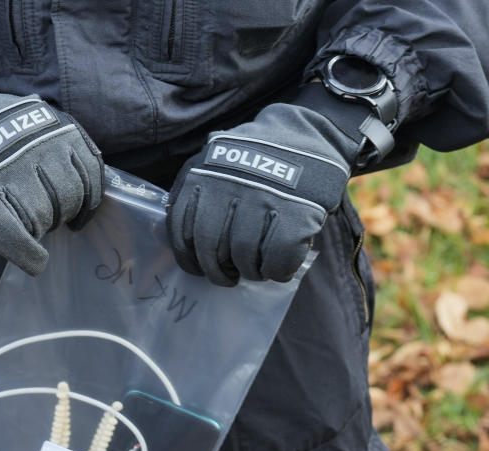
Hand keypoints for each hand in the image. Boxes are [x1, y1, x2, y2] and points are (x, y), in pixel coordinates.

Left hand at [166, 84, 367, 286]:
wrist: (306, 135)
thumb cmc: (256, 159)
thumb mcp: (216, 164)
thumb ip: (197, 194)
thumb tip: (186, 242)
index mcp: (201, 175)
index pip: (181, 231)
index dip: (190, 258)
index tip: (200, 268)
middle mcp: (227, 186)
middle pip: (210, 249)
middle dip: (218, 272)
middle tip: (228, 276)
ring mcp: (262, 199)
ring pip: (243, 257)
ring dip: (250, 271)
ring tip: (256, 268)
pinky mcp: (295, 213)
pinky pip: (277, 259)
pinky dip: (277, 271)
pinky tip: (278, 267)